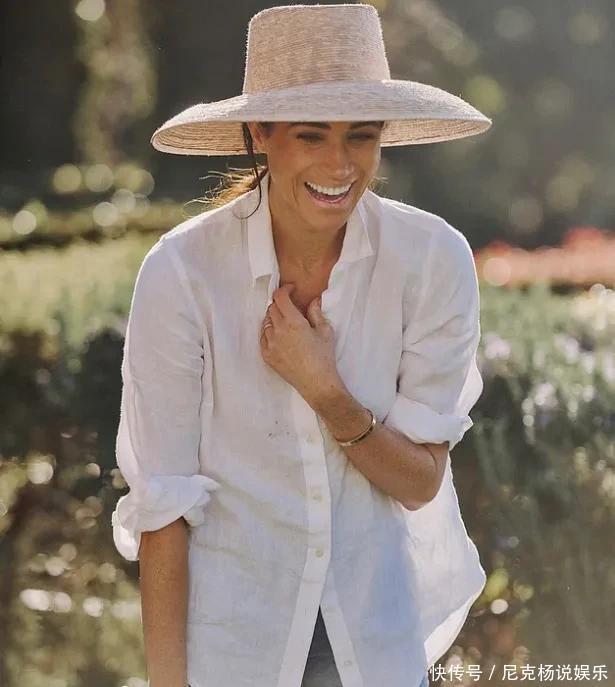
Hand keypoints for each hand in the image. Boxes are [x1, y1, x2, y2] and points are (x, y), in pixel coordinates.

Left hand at [259, 284, 343, 406]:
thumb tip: (313, 300)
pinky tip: (279, 336)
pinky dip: (269, 332)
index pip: (280, 298)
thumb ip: (316, 313)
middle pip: (272, 308)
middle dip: (281, 304)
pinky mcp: (267, 355)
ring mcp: (270, 344)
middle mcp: (278, 331)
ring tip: (286, 322)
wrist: (316, 383)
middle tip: (291, 307)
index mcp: (293, 322)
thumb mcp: (325, 331)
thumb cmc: (324, 357)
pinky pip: (263, 337)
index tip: (291, 290)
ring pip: (266, 322)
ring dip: (274, 318)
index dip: (284, 290)